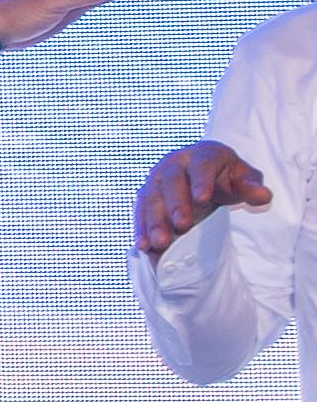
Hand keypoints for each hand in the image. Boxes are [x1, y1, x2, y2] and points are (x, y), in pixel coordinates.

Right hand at [139, 137, 276, 261]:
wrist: (203, 177)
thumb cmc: (227, 178)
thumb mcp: (244, 179)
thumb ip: (252, 186)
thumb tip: (263, 195)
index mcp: (202, 155)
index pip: (201, 166)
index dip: (200, 181)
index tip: (202, 200)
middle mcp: (174, 163)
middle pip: (171, 181)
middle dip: (175, 204)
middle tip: (183, 225)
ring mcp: (156, 179)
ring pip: (150, 198)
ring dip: (154, 221)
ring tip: (160, 242)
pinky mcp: (145, 196)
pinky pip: (139, 211)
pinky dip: (141, 228)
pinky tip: (143, 246)